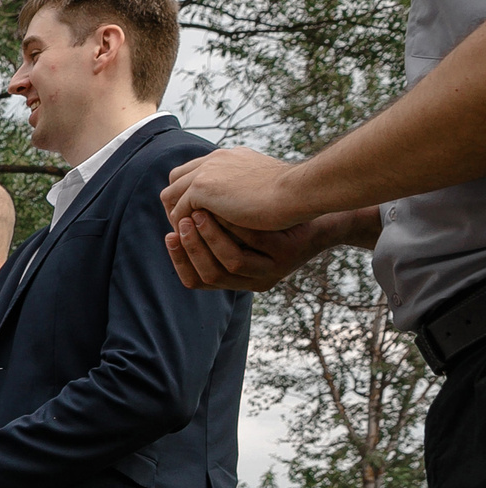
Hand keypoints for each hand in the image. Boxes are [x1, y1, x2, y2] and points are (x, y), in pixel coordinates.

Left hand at [161, 146, 313, 232]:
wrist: (298, 191)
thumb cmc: (292, 194)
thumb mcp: (266, 184)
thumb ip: (248, 187)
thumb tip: (245, 201)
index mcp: (230, 156)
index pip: (195, 169)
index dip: (190, 192)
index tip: (197, 214)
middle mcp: (214, 159)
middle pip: (176, 178)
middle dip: (176, 201)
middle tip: (185, 226)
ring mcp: (206, 171)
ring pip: (171, 195)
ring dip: (176, 215)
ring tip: (186, 236)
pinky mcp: (202, 188)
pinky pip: (179, 211)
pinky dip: (182, 226)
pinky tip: (193, 241)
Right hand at [165, 206, 374, 292]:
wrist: (317, 210)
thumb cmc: (273, 218)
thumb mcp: (241, 231)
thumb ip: (212, 232)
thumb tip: (173, 217)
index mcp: (237, 281)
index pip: (195, 282)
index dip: (179, 260)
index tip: (169, 235)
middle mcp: (254, 281)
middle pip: (210, 274)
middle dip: (192, 247)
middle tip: (181, 221)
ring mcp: (274, 269)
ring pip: (231, 262)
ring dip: (210, 237)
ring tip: (199, 212)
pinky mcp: (288, 253)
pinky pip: (254, 242)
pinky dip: (235, 224)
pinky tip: (225, 205)